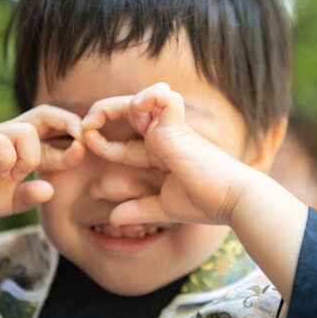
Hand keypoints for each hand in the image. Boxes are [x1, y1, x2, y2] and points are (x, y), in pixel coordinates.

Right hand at [0, 105, 85, 228]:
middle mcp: (12, 136)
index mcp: (28, 146)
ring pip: (26, 130)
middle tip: (79, 144)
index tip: (84, 152)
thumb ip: (32, 195)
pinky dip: (7, 159)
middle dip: (68, 124)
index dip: (75, 138)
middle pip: (45, 114)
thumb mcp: (14, 202)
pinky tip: (1, 174)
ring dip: (30, 156)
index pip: (57, 130)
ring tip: (17, 175)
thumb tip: (49, 190)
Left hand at [82, 83, 248, 226]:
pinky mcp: (180, 128)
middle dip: (102, 115)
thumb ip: (139, 210)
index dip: (101, 143)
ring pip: (144, 98)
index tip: (84, 146)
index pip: (123, 143)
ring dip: (117, 104)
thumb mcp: (164, 208)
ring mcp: (172, 130)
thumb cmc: (206, 203)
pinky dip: (149, 97)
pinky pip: (165, 99)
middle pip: (128, 112)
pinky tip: (134, 109)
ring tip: (97, 118)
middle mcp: (165, 137)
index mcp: (160, 154)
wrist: (233, 202)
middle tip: (84, 126)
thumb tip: (114, 220)